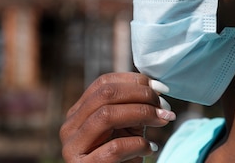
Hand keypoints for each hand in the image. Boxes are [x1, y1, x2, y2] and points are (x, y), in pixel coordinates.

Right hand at [60, 72, 175, 162]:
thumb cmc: (123, 158)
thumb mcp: (127, 127)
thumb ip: (134, 106)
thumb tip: (156, 87)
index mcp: (78, 112)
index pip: (103, 83)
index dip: (134, 80)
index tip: (160, 88)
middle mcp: (70, 127)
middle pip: (105, 94)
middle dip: (141, 95)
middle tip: (164, 105)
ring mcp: (72, 147)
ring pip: (106, 115)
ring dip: (142, 113)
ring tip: (163, 120)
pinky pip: (114, 148)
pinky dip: (138, 145)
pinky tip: (150, 149)